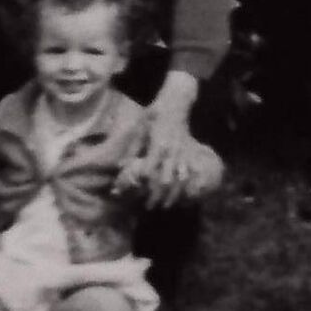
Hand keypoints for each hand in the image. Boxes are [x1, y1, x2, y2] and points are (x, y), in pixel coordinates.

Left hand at [136, 71, 198, 208]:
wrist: (175, 104)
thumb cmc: (154, 114)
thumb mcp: (139, 128)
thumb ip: (131, 148)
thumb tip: (121, 166)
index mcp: (158, 146)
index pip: (151, 171)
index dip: (145, 185)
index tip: (137, 194)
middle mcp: (171, 152)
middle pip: (166, 180)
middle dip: (159, 196)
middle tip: (150, 207)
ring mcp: (182, 154)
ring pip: (179, 180)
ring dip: (172, 195)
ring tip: (164, 206)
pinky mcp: (189, 153)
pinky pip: (188, 174)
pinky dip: (185, 187)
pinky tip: (180, 196)